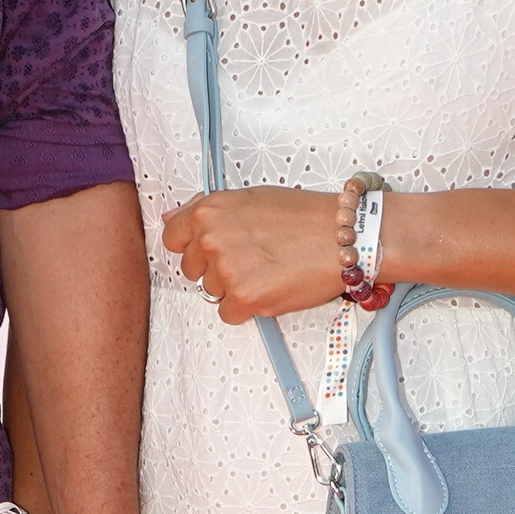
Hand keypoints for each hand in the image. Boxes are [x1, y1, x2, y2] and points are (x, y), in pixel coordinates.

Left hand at [161, 187, 341, 320]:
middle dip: (216, 269)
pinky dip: (247, 308)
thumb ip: (207, 211)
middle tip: (251, 259)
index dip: (192, 247)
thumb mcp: (249, 199)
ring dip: (235, 288)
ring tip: (267, 270)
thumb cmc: (304, 217)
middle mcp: (211, 239)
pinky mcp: (243, 298)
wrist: (342, 237)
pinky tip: (270, 287)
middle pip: (192, 270)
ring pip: (212, 293)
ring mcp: (225, 270)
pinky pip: (229, 314)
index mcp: (209, 211)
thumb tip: (172, 219)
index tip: (208, 250)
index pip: (172, 238)